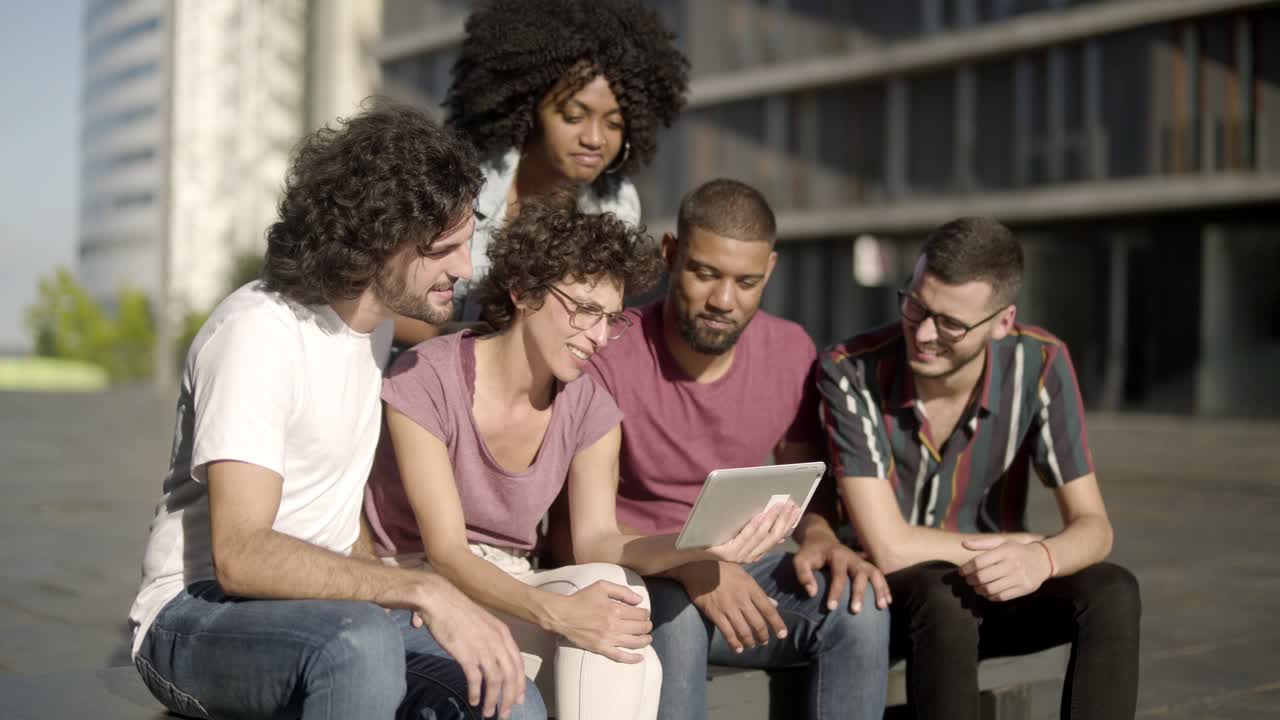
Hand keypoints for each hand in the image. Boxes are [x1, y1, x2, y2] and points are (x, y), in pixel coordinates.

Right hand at [412, 575, 525, 718]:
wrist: (439, 599)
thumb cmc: (457, 609)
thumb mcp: (482, 622)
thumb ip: (489, 638)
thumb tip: (488, 656)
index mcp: (503, 633)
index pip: (518, 664)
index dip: (519, 684)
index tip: (517, 699)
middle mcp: (498, 641)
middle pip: (511, 676)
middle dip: (509, 698)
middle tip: (505, 713)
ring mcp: (483, 647)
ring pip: (496, 681)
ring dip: (493, 700)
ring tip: (489, 712)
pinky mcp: (466, 654)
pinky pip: (476, 680)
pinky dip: (476, 693)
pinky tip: (473, 700)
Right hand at [551, 581, 652, 663]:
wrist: (563, 615)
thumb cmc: (581, 599)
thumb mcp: (602, 587)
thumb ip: (622, 591)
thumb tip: (639, 599)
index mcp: (615, 609)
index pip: (640, 614)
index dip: (645, 613)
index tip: (644, 613)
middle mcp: (614, 625)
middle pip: (640, 628)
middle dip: (647, 626)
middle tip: (646, 625)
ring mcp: (607, 639)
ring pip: (634, 643)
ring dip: (644, 641)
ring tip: (648, 638)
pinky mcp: (600, 649)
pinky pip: (619, 656)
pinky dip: (632, 659)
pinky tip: (640, 658)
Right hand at [677, 561, 786, 652]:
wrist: (697, 564)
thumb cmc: (722, 567)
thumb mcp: (744, 575)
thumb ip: (759, 592)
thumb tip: (774, 604)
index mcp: (750, 587)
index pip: (768, 609)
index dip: (777, 624)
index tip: (783, 634)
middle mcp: (741, 599)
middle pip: (757, 623)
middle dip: (763, 636)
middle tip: (764, 642)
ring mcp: (728, 607)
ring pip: (744, 631)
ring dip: (750, 641)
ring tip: (751, 645)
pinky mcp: (714, 613)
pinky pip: (727, 632)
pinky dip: (734, 643)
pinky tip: (738, 648)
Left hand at [706, 501, 800, 564]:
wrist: (688, 547)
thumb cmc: (713, 535)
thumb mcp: (737, 533)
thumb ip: (755, 532)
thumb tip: (776, 523)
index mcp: (753, 553)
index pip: (776, 538)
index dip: (788, 524)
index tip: (796, 509)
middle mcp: (748, 557)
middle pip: (772, 537)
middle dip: (783, 520)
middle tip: (791, 504)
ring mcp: (737, 556)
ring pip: (760, 536)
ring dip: (771, 519)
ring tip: (778, 505)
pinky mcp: (726, 554)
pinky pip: (744, 538)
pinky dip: (754, 526)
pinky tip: (760, 515)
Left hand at [792, 538, 890, 612]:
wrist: (821, 539)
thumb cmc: (810, 553)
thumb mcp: (800, 560)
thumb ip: (803, 574)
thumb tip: (812, 593)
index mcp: (837, 555)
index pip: (838, 575)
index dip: (835, 592)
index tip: (831, 608)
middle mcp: (852, 557)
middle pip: (860, 574)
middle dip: (859, 593)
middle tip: (856, 611)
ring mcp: (861, 561)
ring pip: (875, 573)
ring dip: (880, 589)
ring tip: (881, 607)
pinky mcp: (865, 565)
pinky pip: (879, 575)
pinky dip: (884, 588)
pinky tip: (887, 602)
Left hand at [958, 537, 1051, 601]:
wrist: (1043, 560)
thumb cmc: (1017, 550)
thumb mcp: (1002, 542)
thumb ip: (982, 543)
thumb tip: (963, 544)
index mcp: (1005, 551)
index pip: (979, 562)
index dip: (966, 568)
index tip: (961, 572)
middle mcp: (1012, 564)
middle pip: (983, 577)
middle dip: (971, 580)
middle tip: (968, 580)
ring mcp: (1019, 578)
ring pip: (991, 589)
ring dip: (979, 590)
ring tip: (976, 587)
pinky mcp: (1024, 589)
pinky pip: (1002, 597)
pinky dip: (990, 596)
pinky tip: (987, 593)